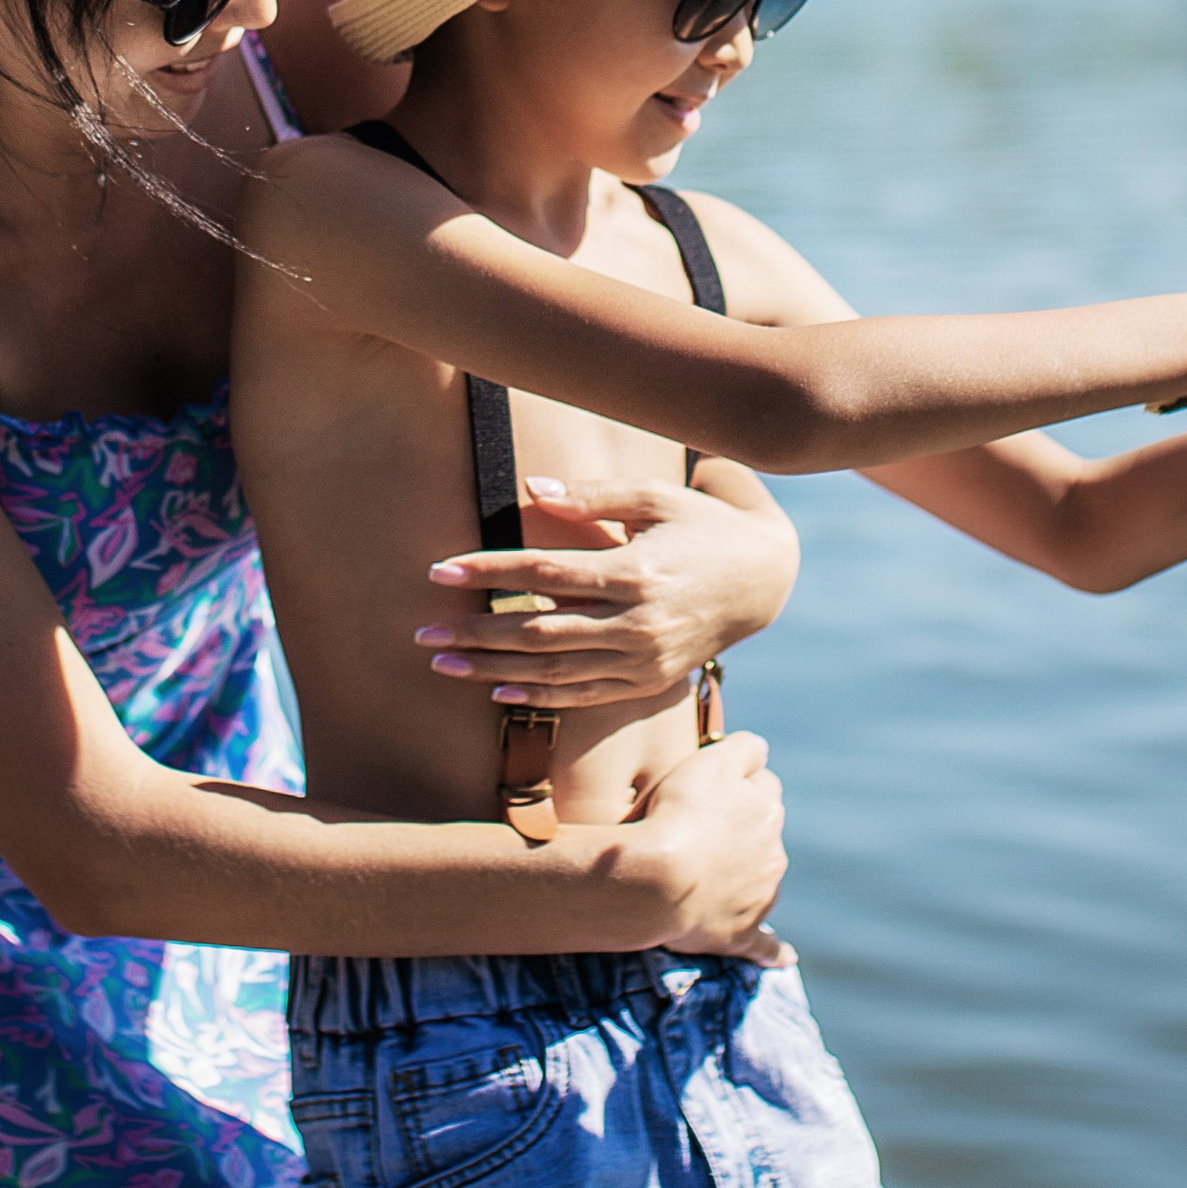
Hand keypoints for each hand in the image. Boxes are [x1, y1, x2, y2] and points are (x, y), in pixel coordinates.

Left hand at [420, 475, 797, 709]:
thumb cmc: (702, 526)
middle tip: (423, 632)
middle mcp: (637, 622)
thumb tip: (530, 490)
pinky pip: (584, 694)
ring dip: (493, 670)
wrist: (764, 581)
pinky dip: (539, 697)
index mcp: (635, 571)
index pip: (544, 575)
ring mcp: (643, 659)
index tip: (439, 570)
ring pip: (554, 670)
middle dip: (475, 633)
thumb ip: (592, 496)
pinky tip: (498, 693)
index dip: (488, 572)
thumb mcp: (655, 498)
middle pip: (539, 631)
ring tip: (444, 663)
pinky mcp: (649, 683)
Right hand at [626, 731, 792, 964]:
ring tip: (704, 875)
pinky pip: (765, 945)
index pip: (762, 785)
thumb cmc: (680, 814)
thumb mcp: (713, 760)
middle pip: (762, 833)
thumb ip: (746, 748)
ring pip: (760, 880)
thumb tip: (761, 752)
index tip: (707, 789)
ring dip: (743, 875)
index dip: (734, 784)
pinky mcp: (742, 933)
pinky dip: (775, 951)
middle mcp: (773, 854)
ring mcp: (760, 897)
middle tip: (697, 830)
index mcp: (768, 811)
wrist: (660, 881)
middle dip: (740, 830)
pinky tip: (785, 957)